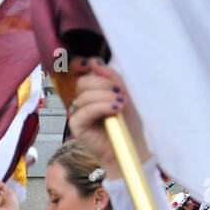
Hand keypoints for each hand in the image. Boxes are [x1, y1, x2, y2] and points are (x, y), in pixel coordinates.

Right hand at [67, 60, 148, 177]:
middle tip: (120, 93)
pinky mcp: (76, 126)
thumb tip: (94, 62)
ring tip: (121, 104)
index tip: (100, 69)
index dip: (87, 66)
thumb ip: (111, 77)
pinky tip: (114, 110)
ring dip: (105, 97)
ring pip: (83, 95)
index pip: (83, 72)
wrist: (132, 147)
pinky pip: (83, 111)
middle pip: (83, 82)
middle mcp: (82, 101)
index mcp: (93, 91)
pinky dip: (100, 107)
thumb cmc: (130, 122)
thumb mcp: (124, 94)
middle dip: (103, 84)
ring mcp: (78, 113)